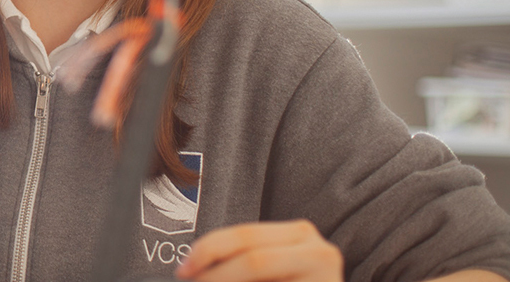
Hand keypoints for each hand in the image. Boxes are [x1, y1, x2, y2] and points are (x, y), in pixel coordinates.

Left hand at [175, 220, 341, 281]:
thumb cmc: (290, 281)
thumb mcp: (270, 263)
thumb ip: (239, 257)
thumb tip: (190, 268)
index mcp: (300, 232)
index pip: (244, 234)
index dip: (208, 250)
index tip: (183, 270)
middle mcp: (319, 251)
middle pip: (254, 260)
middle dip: (215, 275)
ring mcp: (327, 278)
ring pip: (260, 278)